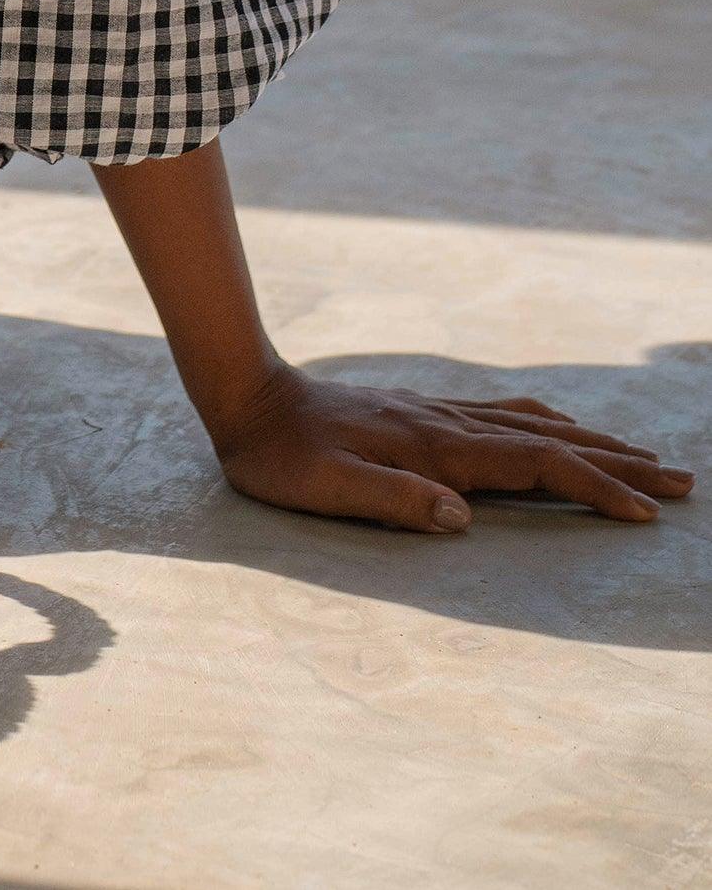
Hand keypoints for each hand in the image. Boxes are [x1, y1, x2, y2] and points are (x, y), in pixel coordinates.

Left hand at [205, 362, 695, 532]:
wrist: (247, 397)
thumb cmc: (281, 455)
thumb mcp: (326, 488)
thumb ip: (392, 500)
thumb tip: (461, 517)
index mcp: (434, 449)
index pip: (534, 466)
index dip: (593, 487)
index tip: (646, 513)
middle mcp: (444, 424)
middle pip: (549, 441)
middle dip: (617, 462)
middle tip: (682, 481)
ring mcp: (433, 413)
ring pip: (529, 424)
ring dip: (589, 440)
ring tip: (639, 455)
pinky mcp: (417, 411)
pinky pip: (498, 414)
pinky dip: (542, 422)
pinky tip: (555, 425)